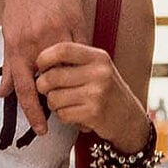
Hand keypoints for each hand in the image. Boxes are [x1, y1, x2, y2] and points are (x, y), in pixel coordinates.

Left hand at [0, 0, 84, 134]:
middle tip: (59, 104)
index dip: (33, 112)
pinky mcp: (76, 22)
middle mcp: (38, 42)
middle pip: (50, 81)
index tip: (42, 130)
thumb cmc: (19, 6)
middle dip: (55, 96)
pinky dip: (81, 62)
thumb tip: (2, 94)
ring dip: (70, 81)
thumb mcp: (9, 36)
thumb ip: (9, 67)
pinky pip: (82, 50)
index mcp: (19, 48)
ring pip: (69, 67)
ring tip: (72, 88)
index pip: (25, 88)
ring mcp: (59, 32)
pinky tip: (84, 69)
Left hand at [34, 42, 148, 148]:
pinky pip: (62, 114)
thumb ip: (73, 62)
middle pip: (52, 77)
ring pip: (53, 98)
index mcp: (98, 57)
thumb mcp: (96, 69)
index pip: (62, 49)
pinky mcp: (93, 113)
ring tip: (66, 103)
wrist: (129, 118)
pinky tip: (76, 114)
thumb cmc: (105, 91)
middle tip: (48, 91)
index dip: (44, 58)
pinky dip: (64, 117)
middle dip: (43, 87)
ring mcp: (97, 93)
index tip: (40, 67)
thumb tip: (38, 62)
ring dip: (53, 104)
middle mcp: (99, 72)